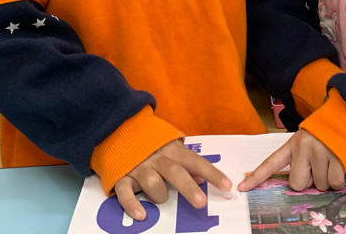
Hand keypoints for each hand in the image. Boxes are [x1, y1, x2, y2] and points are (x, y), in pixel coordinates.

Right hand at [113, 140, 230, 220]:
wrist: (118, 130)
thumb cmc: (152, 147)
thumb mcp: (172, 151)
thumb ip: (186, 164)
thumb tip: (201, 179)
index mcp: (171, 150)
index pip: (195, 161)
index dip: (211, 173)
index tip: (227, 185)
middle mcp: (156, 158)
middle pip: (175, 172)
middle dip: (188, 188)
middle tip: (201, 202)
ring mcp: (138, 167)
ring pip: (151, 182)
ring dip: (160, 194)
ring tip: (163, 200)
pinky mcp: (121, 177)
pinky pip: (125, 192)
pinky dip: (132, 205)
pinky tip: (141, 215)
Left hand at [238, 129, 344, 192]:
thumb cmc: (322, 136)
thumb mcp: (304, 142)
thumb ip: (298, 161)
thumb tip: (298, 186)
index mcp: (292, 144)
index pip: (271, 163)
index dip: (256, 177)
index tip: (242, 188)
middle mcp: (303, 148)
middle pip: (297, 184)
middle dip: (308, 181)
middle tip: (316, 167)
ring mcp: (320, 152)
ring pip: (319, 185)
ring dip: (325, 179)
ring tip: (328, 161)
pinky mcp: (337, 157)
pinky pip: (334, 183)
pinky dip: (337, 180)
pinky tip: (338, 165)